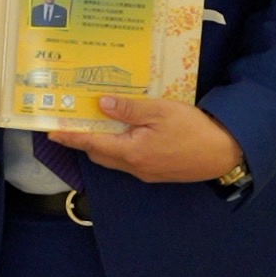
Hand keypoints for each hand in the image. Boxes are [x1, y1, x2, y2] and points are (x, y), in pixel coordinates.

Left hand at [47, 95, 243, 182]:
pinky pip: (129, 160)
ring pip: (114, 159)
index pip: (92, 143)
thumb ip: (129, 109)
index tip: (51, 132)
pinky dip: (120, 147)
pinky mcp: (157, 172)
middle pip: (100, 154)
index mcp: (131, 151)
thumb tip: (102, 105)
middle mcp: (134, 167)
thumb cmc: (193, 129)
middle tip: (73, 121)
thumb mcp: (160, 111)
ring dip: (103, 144)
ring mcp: (146, 172)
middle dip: (84, 140)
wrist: (224, 153)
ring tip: (96, 123)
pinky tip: (125, 132)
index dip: (71, 137)